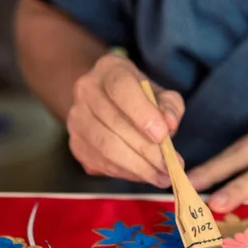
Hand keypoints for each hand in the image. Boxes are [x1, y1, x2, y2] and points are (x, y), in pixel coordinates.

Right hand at [67, 53, 184, 186]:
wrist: (104, 100)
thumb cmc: (139, 96)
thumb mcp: (160, 92)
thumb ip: (170, 105)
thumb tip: (169, 124)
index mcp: (109, 70)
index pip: (121, 88)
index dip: (142, 112)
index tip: (162, 135)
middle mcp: (86, 91)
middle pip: (114, 124)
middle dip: (147, 150)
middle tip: (171, 167)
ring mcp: (76, 119)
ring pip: (106, 147)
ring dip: (138, 167)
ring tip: (162, 177)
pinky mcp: (76, 144)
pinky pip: (101, 163)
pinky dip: (127, 173)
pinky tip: (145, 175)